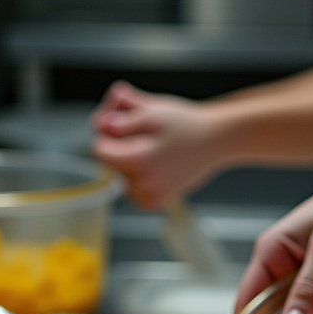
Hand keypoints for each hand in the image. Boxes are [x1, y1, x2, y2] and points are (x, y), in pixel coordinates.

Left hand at [91, 82, 220, 207]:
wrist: (214, 142)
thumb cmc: (185, 124)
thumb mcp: (153, 110)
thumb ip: (123, 117)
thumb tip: (103, 124)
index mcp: (140, 160)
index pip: (98, 150)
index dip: (106, 132)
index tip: (122, 123)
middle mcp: (143, 185)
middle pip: (106, 165)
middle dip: (115, 147)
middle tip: (139, 133)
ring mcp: (150, 197)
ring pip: (118, 179)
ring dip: (125, 163)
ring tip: (149, 149)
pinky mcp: (155, 203)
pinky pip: (131, 190)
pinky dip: (135, 176)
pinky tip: (153, 164)